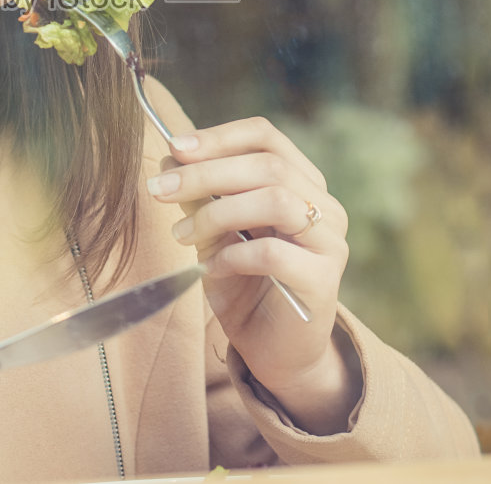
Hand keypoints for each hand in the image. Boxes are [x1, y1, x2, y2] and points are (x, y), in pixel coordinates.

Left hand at [147, 116, 357, 431]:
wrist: (275, 353)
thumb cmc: (245, 286)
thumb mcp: (214, 234)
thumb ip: (199, 198)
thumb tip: (168, 161)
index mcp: (301, 183)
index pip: (266, 138)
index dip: (220, 137)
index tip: (175, 147)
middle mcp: (324, 206)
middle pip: (268, 166)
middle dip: (206, 173)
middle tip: (160, 189)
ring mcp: (329, 242)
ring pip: (275, 200)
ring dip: (218, 212)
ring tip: (183, 234)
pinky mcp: (323, 280)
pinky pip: (273, 252)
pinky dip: (232, 256)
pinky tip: (210, 269)